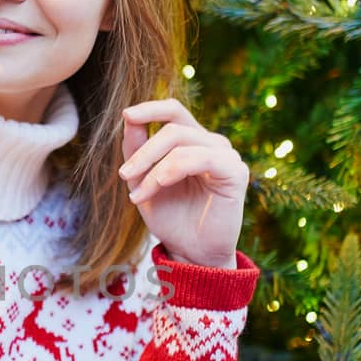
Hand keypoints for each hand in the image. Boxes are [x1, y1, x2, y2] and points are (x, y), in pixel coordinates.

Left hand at [117, 99, 247, 268]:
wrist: (190, 253)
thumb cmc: (170, 218)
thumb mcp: (143, 180)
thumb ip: (136, 150)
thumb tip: (129, 117)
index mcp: (193, 142)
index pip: (174, 111)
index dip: (151, 108)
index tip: (127, 115)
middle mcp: (212, 144)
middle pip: (173, 127)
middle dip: (143, 150)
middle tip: (124, 176)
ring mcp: (226, 156)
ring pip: (182, 141)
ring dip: (153, 167)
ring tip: (138, 194)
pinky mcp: (235, 172)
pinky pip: (202, 157)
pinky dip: (174, 168)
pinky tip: (160, 184)